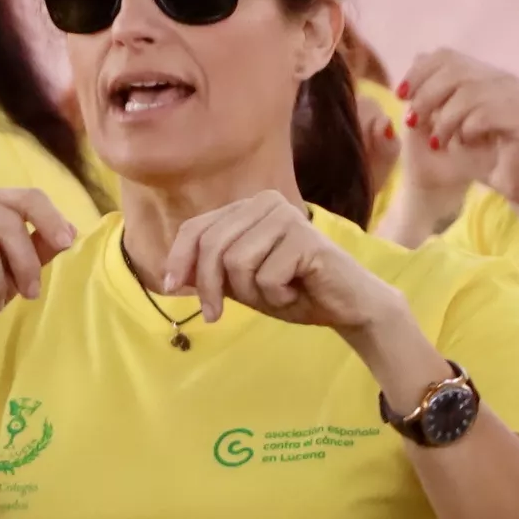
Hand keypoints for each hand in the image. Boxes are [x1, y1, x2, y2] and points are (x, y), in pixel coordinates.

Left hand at [159, 189, 402, 337]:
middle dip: (208, 286)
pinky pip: (266, 276)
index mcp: (249, 207)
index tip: (171, 289)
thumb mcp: (243, 284)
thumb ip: (212, 275)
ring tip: (275, 295)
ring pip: (237, 262)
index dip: (178, 260)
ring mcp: (286, 217)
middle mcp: (266, 203)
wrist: (347, 306)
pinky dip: (276, 296)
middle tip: (215, 315)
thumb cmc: (295, 291)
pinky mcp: (304, 238)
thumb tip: (171, 277)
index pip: (197, 228)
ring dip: (251, 293)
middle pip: (212, 246)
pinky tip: (296, 291)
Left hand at [398, 50, 518, 225]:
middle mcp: (503, 80)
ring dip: (446, 118)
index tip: (400, 96)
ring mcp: (518, 96)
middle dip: (427, 95)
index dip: (419, 72)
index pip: (447, 56)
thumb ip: (437, 96)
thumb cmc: (488, 159)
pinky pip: (487, 113)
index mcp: (486, 77)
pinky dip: (467, 128)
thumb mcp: (451, 125)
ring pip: (470, 91)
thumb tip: (417, 58)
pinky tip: (464, 143)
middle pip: (455, 69)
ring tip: (439, 141)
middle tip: (414, 121)